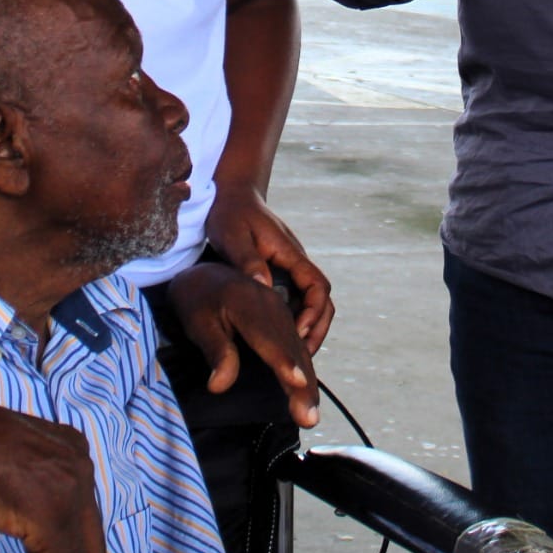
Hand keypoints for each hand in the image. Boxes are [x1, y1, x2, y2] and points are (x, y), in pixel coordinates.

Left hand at [166, 263, 320, 427]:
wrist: (206, 275)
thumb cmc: (198, 300)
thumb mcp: (198, 322)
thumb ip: (215, 351)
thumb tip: (218, 386)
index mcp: (248, 302)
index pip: (269, 336)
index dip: (283, 360)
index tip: (296, 382)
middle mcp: (271, 305)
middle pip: (291, 347)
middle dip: (302, 383)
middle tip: (308, 419)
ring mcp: (281, 312)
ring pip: (299, 349)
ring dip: (307, 383)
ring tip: (310, 417)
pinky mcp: (283, 320)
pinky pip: (298, 346)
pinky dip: (304, 371)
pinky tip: (306, 396)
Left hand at [206, 181, 333, 351]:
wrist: (231, 194)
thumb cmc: (230, 213)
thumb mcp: (232, 234)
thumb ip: (247, 259)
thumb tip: (264, 287)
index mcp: (289, 253)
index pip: (317, 286)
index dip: (313, 313)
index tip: (297, 334)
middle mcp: (295, 262)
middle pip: (322, 299)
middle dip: (317, 328)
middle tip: (301, 358)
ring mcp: (289, 268)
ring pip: (311, 302)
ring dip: (308, 327)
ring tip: (292, 355)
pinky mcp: (279, 272)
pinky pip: (295, 300)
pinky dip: (294, 320)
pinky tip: (277, 338)